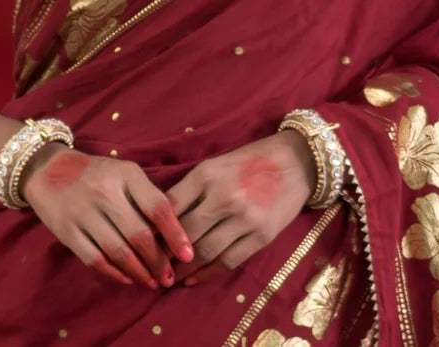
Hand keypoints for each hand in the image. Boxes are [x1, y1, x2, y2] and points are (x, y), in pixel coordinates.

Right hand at [23, 144, 193, 289]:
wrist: (50, 170)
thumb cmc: (99, 174)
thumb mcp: (125, 173)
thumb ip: (147, 197)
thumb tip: (173, 235)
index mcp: (126, 174)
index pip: (157, 207)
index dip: (175, 234)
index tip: (188, 254)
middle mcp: (105, 192)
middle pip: (139, 235)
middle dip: (158, 261)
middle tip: (170, 277)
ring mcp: (84, 213)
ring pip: (119, 252)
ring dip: (139, 272)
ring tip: (153, 282)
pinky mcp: (67, 232)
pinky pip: (96, 260)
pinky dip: (115, 274)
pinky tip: (128, 279)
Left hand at [166, 131, 314, 284]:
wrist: (295, 162)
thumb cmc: (249, 161)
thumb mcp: (214, 165)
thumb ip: (190, 189)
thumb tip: (162, 220)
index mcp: (207, 174)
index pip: (171, 208)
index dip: (154, 230)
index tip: (143, 244)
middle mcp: (224, 195)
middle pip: (185, 234)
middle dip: (165, 255)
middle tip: (152, 268)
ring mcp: (244, 218)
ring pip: (205, 251)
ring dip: (184, 269)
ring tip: (170, 278)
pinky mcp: (262, 236)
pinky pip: (229, 261)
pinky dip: (208, 273)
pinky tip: (194, 278)